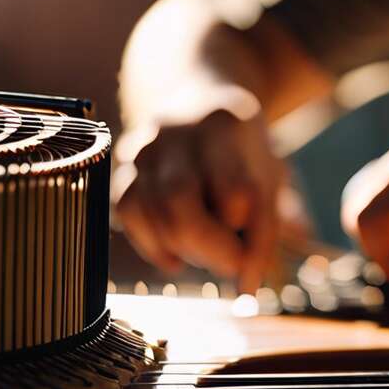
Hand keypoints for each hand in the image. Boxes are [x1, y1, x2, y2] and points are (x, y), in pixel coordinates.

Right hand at [112, 90, 285, 293]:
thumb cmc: (240, 150)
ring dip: (182, 248)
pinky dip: (152, 244)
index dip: (248, 239)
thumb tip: (248, 288)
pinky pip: (127, 213)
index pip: (236, 194)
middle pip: (180, 202)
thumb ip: (266, 226)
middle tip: (230, 265)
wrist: (195, 100)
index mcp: (223, 123)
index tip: (254, 268)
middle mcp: (174, 130)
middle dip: (208, 247)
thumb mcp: (267, 173)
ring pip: (150, 211)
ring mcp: (141, 147)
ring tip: (208, 254)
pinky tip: (176, 256)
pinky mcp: (121, 167)